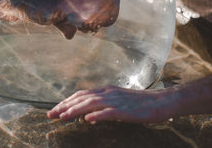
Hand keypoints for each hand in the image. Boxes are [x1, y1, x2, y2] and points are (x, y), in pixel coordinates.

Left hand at [47, 85, 176, 122]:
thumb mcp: (118, 101)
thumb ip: (103, 105)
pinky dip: (97, 115)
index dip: (66, 101)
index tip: (54, 110)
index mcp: (105, 91)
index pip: (81, 94)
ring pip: (91, 103)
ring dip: (75, 110)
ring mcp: (116, 101)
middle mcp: (108, 93)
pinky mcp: (125, 110)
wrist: (160, 102)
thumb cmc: (140, 104)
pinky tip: (87, 120)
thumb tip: (87, 115)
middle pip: (81, 98)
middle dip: (64, 106)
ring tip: (63, 117)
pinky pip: (109, 112)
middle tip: (50, 114)